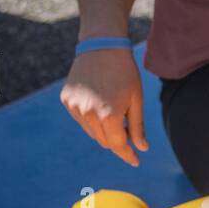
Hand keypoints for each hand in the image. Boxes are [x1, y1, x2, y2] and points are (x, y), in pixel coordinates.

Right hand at [60, 48, 148, 165]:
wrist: (102, 46)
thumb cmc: (125, 72)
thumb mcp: (136, 100)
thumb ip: (137, 127)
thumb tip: (141, 149)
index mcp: (109, 116)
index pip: (118, 145)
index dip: (127, 155)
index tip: (135, 161)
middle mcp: (88, 115)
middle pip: (104, 141)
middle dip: (117, 141)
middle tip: (128, 130)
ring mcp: (75, 107)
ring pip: (92, 132)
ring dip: (104, 130)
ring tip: (114, 111)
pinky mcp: (67, 100)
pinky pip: (81, 119)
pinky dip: (91, 118)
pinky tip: (99, 102)